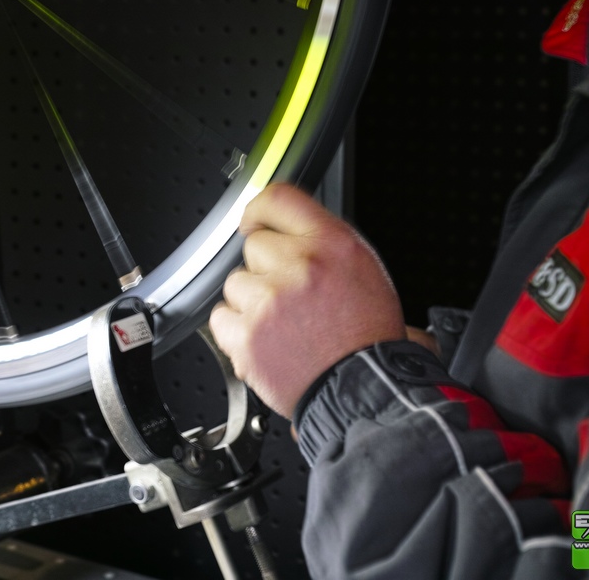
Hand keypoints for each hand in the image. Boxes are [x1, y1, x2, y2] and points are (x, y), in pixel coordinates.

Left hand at [209, 183, 404, 417]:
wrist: (363, 390)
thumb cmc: (367, 336)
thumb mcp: (363, 270)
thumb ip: (322, 243)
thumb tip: (285, 229)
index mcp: (332, 244)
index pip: (278, 199)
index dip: (259, 209)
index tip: (252, 220)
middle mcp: (299, 266)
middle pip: (254, 245)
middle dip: (267, 268)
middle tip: (291, 296)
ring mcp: (269, 300)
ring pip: (237, 282)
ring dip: (252, 301)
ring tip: (283, 324)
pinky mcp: (247, 334)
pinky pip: (222, 317)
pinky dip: (237, 331)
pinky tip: (266, 340)